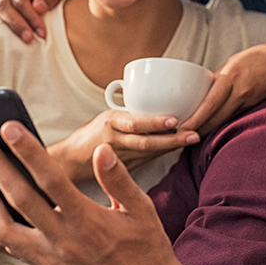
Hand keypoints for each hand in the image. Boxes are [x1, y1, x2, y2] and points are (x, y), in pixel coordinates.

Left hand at [0, 124, 212, 264]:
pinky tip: (3, 203)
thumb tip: (101, 151)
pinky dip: (1, 222)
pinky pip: (13, 245)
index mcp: (90, 222)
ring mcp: (52, 259)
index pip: (51, 180)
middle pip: (20, 198)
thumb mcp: (142, 211)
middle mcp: (65, 242)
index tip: (10, 128)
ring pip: (5, 229)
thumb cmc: (148, 251)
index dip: (29, 151)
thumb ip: (119, 180)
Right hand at [49, 110, 198, 182]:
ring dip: (171, 146)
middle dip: (172, 138)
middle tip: (192, 134)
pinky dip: (163, 153)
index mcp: (111, 121)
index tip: (174, 120)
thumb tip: (160, 96)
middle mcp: (115, 139)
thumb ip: (130, 114)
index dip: (154, 123)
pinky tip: (177, 148)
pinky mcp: (125, 168)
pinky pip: (147, 159)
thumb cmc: (93, 133)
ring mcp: (120, 157)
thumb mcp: (109, 116)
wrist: (72, 160)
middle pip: (146, 141)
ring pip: (149, 152)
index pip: (134, 123)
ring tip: (191, 140)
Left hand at [181, 39, 265, 134]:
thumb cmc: (262, 56)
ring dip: (209, 129)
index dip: (195, 119)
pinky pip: (236, 116)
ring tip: (193, 137)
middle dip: (198, 130)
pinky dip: (224, 123)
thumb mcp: (236, 60)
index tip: (181, 128)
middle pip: (216, 117)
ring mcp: (250, 101)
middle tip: (181, 138)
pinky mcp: (256, 106)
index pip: (210, 103)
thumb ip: (220, 76)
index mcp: (232, 76)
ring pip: (225, 119)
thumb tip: (203, 90)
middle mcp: (241, 91)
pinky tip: (215, 129)